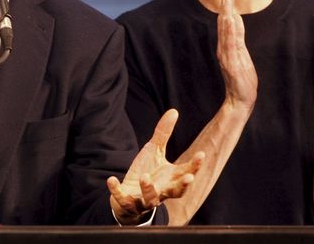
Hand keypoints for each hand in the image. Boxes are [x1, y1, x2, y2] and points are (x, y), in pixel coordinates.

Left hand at [107, 109, 203, 224]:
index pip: (187, 172)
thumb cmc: (147, 171)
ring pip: (151, 199)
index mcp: (171, 178)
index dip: (195, 165)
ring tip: (145, 177)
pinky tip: (111, 180)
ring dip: (148, 189)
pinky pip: (123, 200)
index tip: (201, 154)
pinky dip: (117, 192)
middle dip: (183, 186)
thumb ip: (164, 133)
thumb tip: (174, 111)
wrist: (129, 195)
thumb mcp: (155, 150)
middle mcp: (162, 191)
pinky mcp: (129, 203)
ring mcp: (145, 199)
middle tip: (189, 178)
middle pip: (176, 192)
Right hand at [217, 0, 256, 109]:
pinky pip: (229, 43)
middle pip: (224, 21)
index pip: (227, 21)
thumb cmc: (242, 79)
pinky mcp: (231, 62)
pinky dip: (228, 30)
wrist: (240, 100)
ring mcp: (227, 54)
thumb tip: (235, 18)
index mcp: (227, 45)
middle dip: (226, 3)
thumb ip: (237, 36)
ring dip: (226, 12)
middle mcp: (224, 47)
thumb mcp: (241, 53)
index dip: (228, 4)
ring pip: (226, 30)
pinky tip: (229, 19)